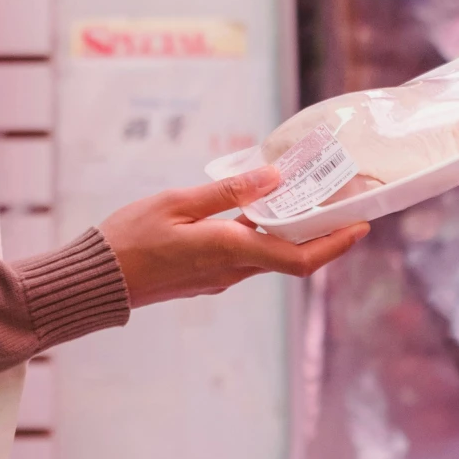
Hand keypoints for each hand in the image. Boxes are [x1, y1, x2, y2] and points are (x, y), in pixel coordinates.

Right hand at [99, 166, 368, 308]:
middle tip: (341, 199)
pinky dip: (266, 236)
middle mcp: (231, 270)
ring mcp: (220, 278)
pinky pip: (248, 257)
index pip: (299, 258)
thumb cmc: (129, 238)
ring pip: (271, 256)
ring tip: (308, 197)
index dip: (335, 244)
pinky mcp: (207, 277)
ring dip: (294, 233)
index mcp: (229, 251)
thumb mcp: (177, 203)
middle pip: (293, 257)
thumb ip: (227, 193)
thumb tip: (273, 178)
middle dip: (323, 231)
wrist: (98, 280)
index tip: (360, 224)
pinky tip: (263, 210)